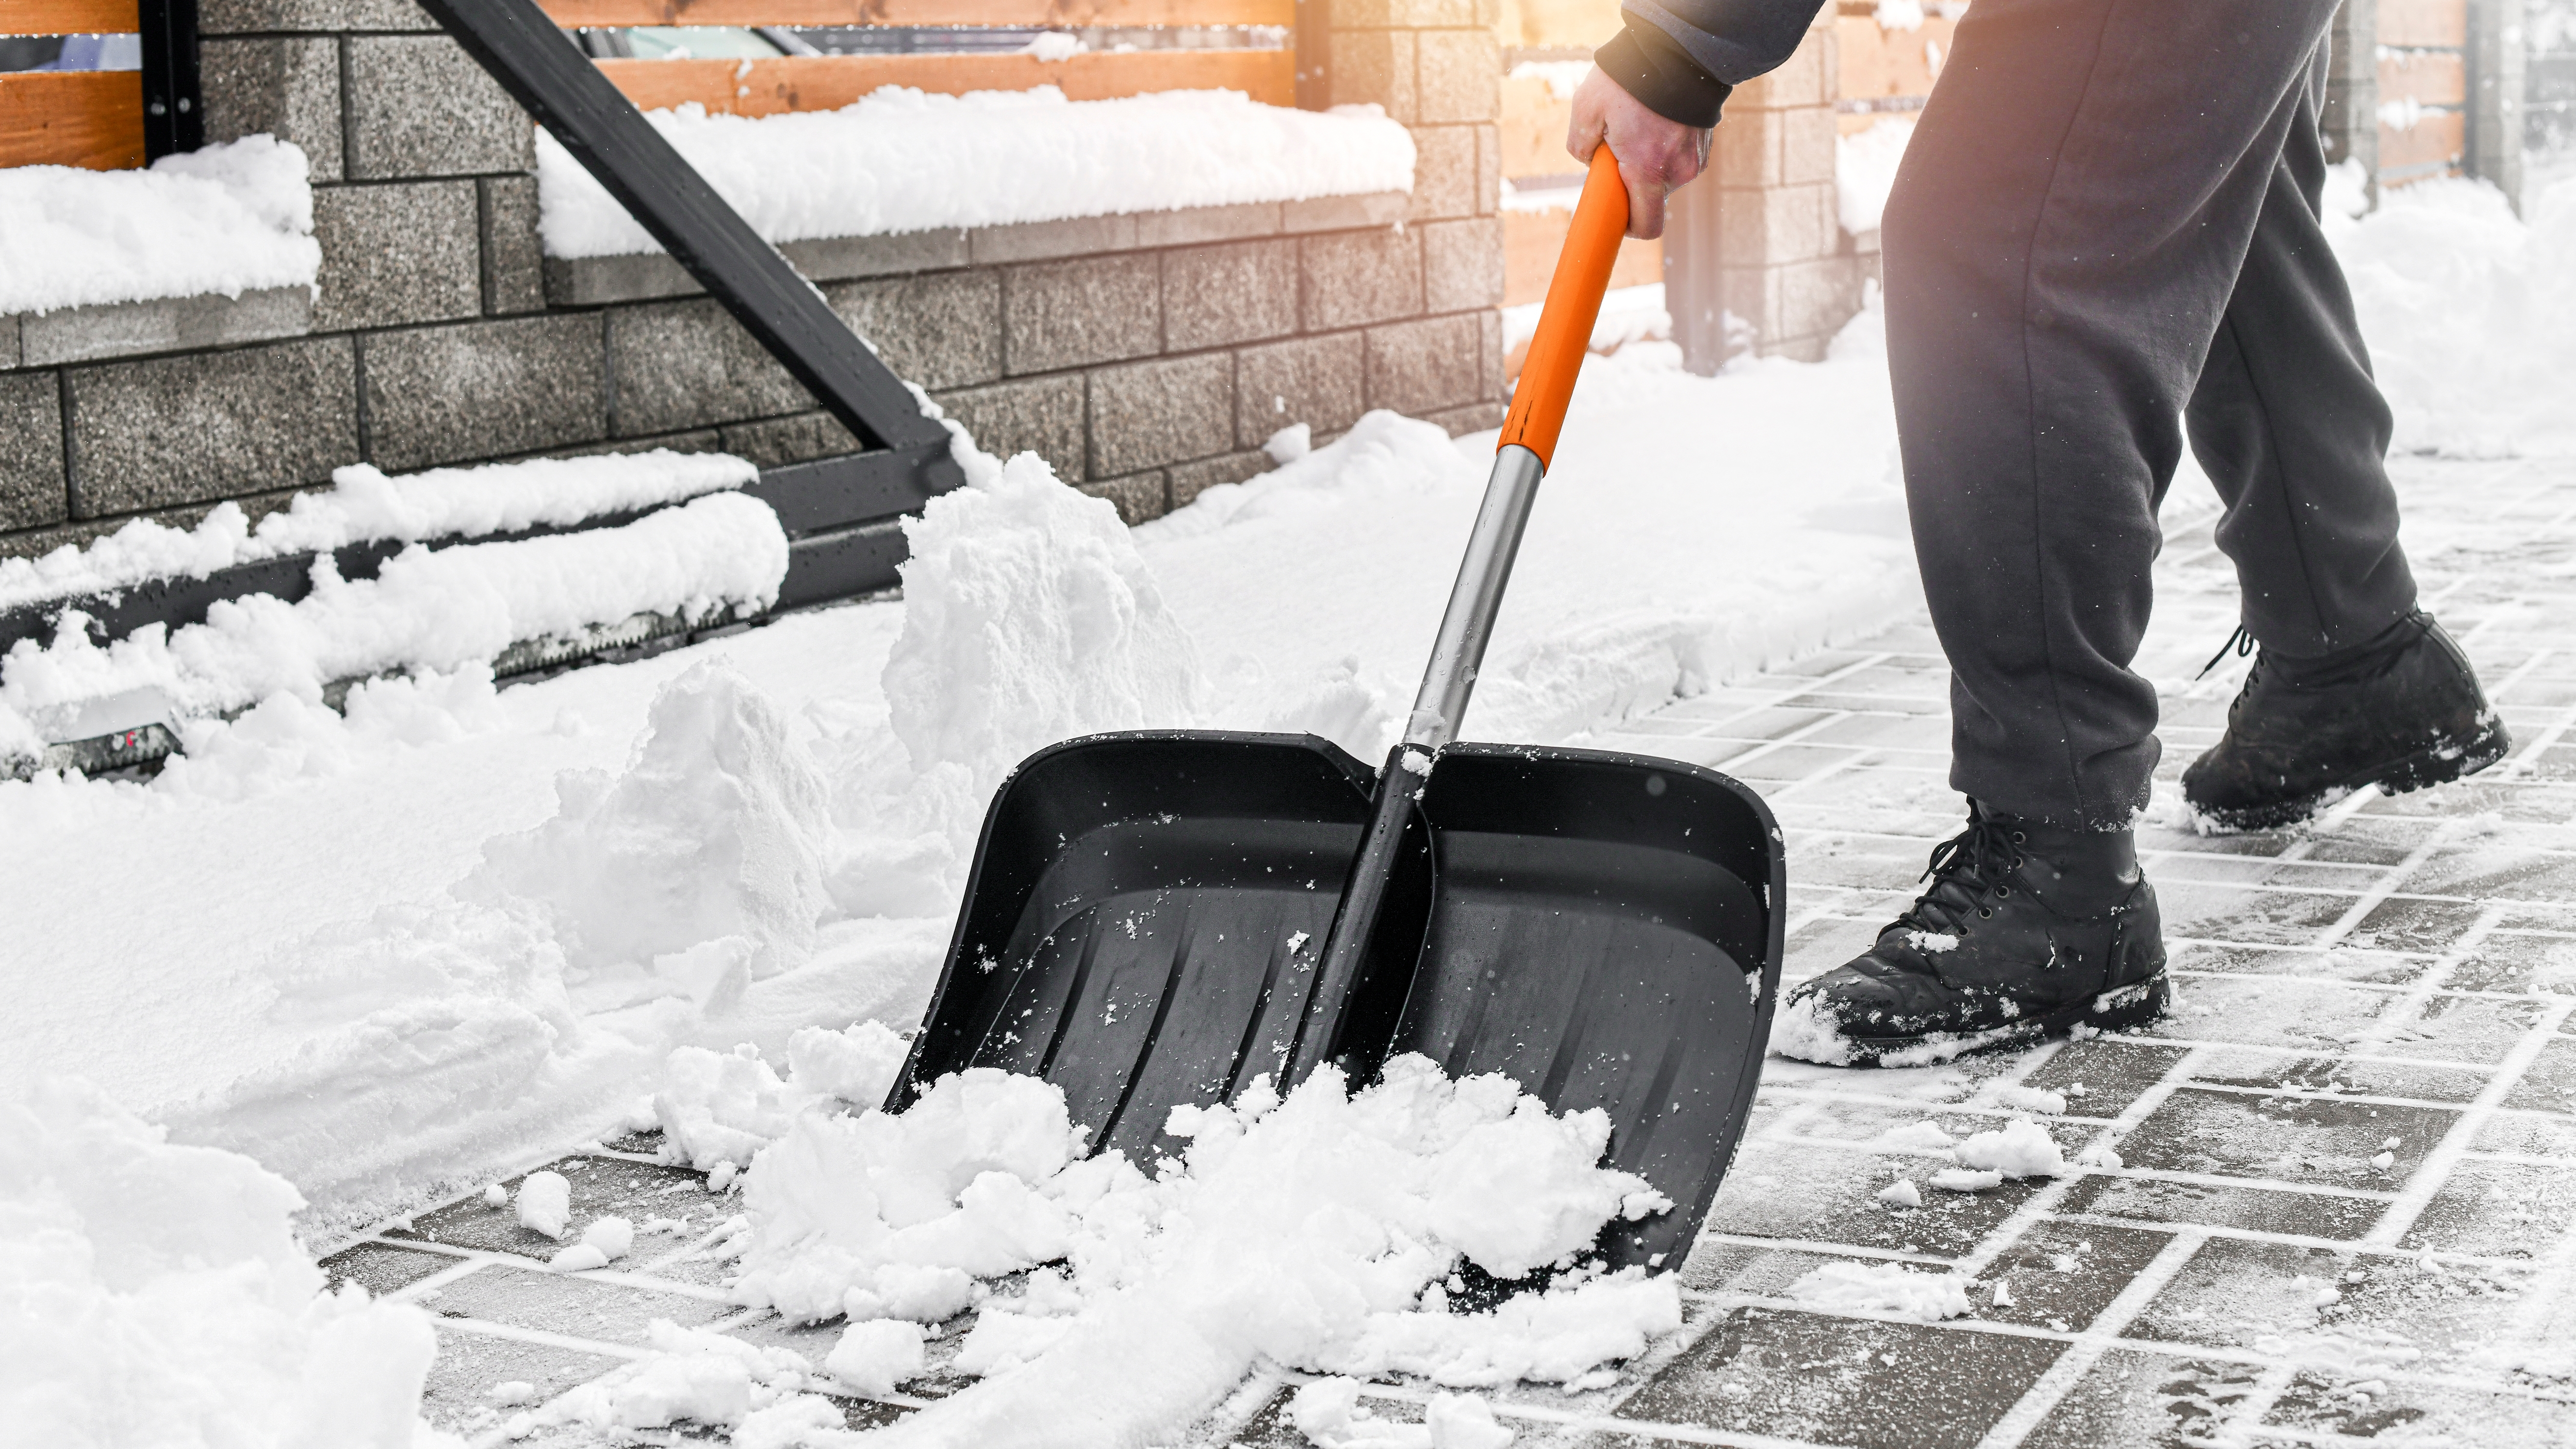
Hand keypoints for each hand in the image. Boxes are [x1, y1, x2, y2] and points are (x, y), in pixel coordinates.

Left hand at [1566, 67, 1711, 240]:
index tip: (1616, 213)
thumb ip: (1579, 145)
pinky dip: (1664, 149)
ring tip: (1639, 125)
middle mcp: (1677, 171)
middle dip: (1632, 183)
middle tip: (1619, 148)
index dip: (1629, 228)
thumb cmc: (1628, 79)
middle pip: (1651, 198)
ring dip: (1648, 162)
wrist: (1678, 48)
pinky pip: (1678, 160)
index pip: (1647, 226)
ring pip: (1665, 177)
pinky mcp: (1704, 145)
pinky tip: (1656, 121)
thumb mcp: (1586, 108)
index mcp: (1648, 169)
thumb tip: (1588, 161)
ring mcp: (1695, 159)